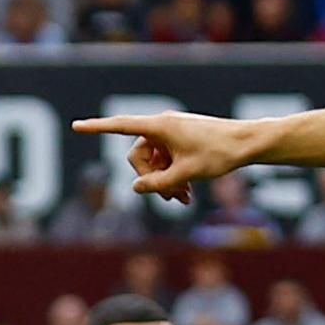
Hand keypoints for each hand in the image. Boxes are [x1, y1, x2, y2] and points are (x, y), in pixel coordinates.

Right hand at [70, 110, 265, 202]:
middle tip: (172, 198)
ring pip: (154, 161)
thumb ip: (158, 183)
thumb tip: (136, 188)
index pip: (120, 126)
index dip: (97, 128)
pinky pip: (166, 159)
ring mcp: (172, 133)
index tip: (76, 126)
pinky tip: (187, 195)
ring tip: (183, 200)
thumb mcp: (186, 174)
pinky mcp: (182, 140)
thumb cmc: (219, 154)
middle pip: (138, 156)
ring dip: (164, 181)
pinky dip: (173, 176)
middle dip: (150, 179)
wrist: (248, 144)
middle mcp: (162, 125)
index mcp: (159, 126)